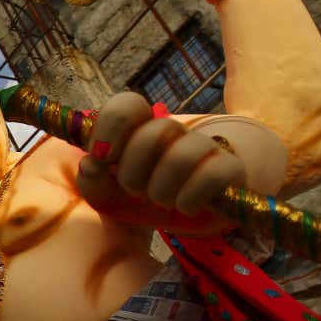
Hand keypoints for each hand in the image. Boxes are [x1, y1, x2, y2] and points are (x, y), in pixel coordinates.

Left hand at [77, 92, 245, 215]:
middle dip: (134, 174)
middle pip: (152, 134)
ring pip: (180, 156)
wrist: (188, 216)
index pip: (127, 104)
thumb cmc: (143, 199)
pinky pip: (211, 176)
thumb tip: (92, 164)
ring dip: (161, 190)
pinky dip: (190, 199)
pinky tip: (186, 207)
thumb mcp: (110, 197)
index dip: (110, 127)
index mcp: (139, 129)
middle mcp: (172, 131)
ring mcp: (202, 146)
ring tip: (162, 202)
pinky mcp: (229, 168)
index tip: (103, 157)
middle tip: (136, 191)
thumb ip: (92, 181)